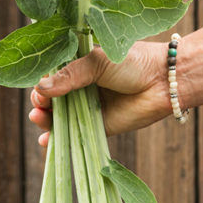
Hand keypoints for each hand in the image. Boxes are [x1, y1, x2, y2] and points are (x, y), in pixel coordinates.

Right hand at [28, 40, 171, 146]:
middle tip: (40, 105)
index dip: (42, 83)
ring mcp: (89, 107)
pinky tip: (46, 141)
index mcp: (80, 66)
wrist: (163, 80)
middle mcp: (82, 87)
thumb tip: (41, 88)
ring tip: (39, 118)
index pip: (52, 76)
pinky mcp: (100, 126)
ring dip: (45, 120)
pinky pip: (75, 134)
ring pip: (60, 117)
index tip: (38, 89)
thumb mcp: (97, 62)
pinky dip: (59, 139)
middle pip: (52, 98)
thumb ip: (70, 75)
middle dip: (42, 103)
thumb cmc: (132, 62)